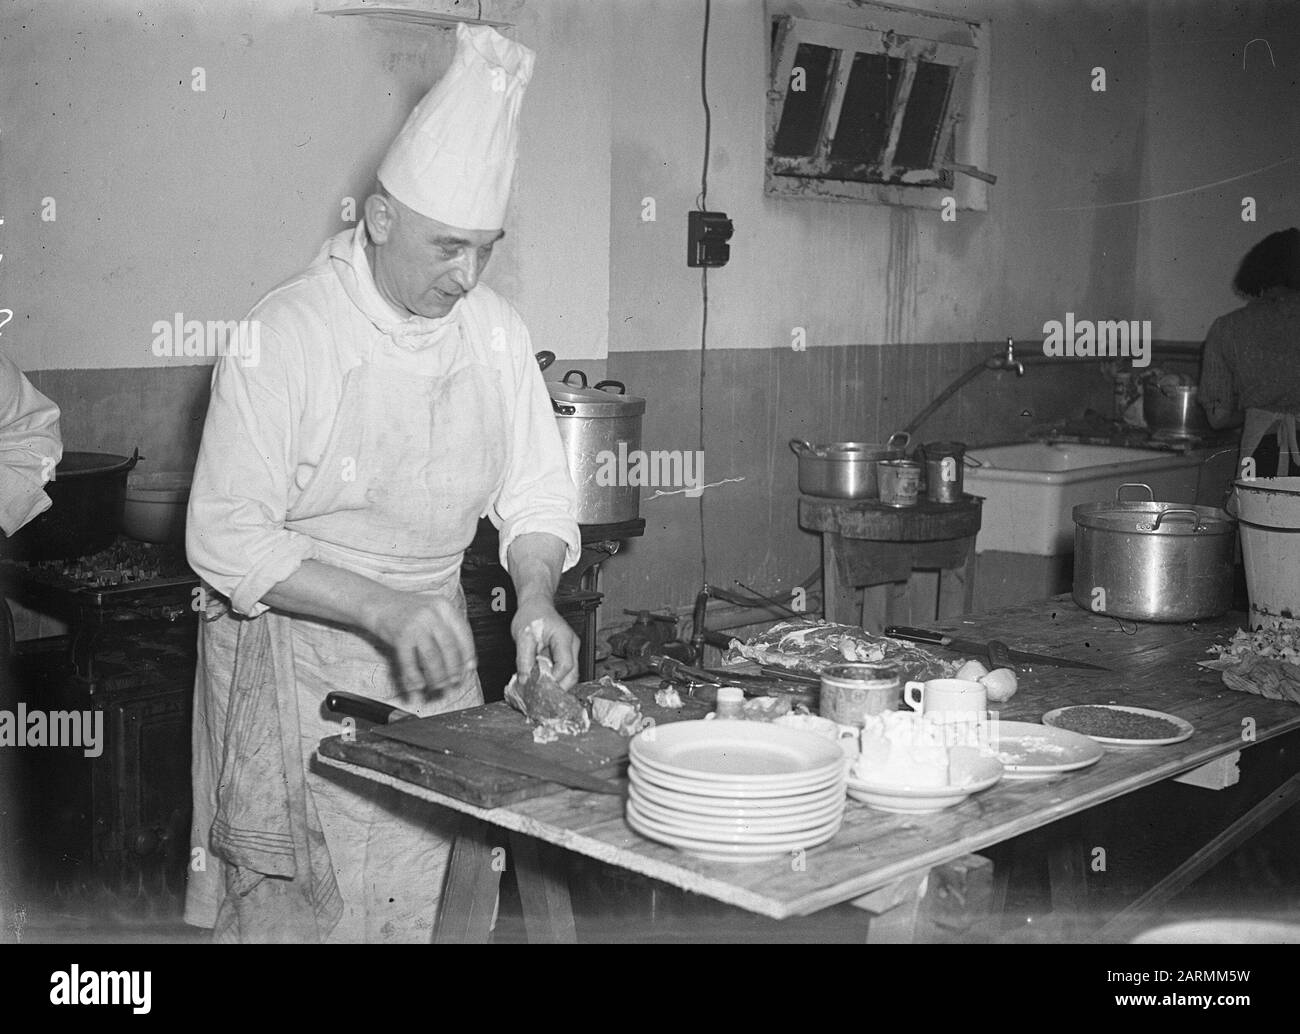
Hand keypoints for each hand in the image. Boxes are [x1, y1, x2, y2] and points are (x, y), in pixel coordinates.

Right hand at [362, 589, 476, 696]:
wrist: (376, 602)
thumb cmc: (407, 611)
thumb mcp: (432, 612)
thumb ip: (448, 630)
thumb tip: (467, 661)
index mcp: (444, 606)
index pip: (463, 633)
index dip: (468, 654)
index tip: (469, 668)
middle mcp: (431, 613)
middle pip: (449, 647)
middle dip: (453, 669)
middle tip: (454, 682)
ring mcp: (415, 624)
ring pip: (432, 657)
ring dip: (437, 676)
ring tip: (438, 686)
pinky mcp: (400, 635)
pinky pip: (410, 662)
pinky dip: (414, 677)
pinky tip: (418, 685)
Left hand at [511, 599, 579, 689]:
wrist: (536, 605)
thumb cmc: (532, 615)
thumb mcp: (523, 636)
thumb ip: (523, 659)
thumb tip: (525, 680)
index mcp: (564, 638)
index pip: (565, 665)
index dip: (554, 679)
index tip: (540, 687)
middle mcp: (572, 645)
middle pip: (573, 675)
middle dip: (558, 688)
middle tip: (541, 695)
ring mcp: (571, 650)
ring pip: (570, 676)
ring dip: (557, 685)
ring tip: (540, 690)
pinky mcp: (565, 654)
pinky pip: (564, 672)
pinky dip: (554, 679)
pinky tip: (542, 682)